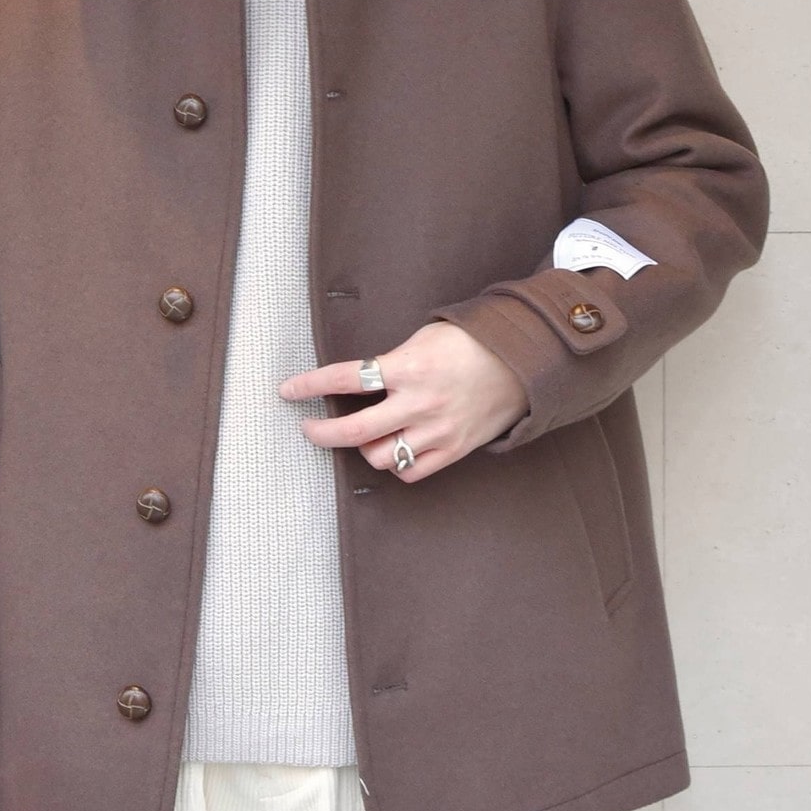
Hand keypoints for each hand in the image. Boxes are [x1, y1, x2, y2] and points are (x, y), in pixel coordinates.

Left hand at [276, 321, 529, 481]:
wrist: (521, 362)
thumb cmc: (469, 344)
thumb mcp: (422, 339)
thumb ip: (389, 364)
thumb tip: (356, 383)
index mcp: (409, 367)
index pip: (346, 378)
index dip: (310, 385)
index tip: (289, 390)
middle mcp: (420, 403)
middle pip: (354, 431)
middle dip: (321, 433)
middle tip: (308, 429)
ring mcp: (437, 430)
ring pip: (379, 457)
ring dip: (363, 447)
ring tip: (363, 435)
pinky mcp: (453, 450)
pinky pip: (410, 471)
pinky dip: (395, 464)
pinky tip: (393, 448)